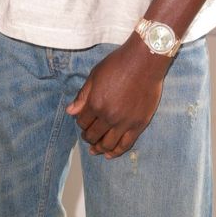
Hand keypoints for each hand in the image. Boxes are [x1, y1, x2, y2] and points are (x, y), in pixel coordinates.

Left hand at [65, 41, 170, 158]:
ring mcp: (124, 122)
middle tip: (88, 136)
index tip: (83, 121)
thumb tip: (70, 112)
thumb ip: (83, 96)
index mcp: (95, 103)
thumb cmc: (119, 64)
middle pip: (93, 134)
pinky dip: (116, 152)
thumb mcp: (95, 75)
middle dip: (88, 137)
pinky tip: (109, 155)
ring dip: (99, 148)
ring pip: (107, 144)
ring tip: (95, 148)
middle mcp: (108, 116)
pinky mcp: (138, 125)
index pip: (82, 121)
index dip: (80, 123)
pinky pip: (125, 144)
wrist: (145, 62)